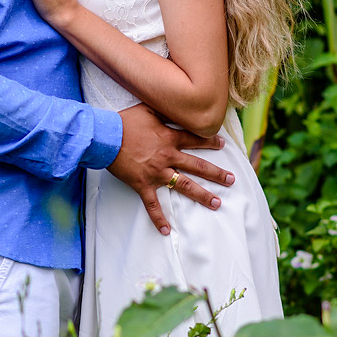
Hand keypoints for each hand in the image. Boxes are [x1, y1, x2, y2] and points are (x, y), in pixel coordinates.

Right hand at [109, 103, 233, 234]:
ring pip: (184, 186)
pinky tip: (166, 231)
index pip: (195, 140)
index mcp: (170, 139)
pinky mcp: (142, 185)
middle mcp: (168, 157)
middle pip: (198, 166)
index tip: (222, 145)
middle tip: (231, 180)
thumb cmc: (124, 122)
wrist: (105, 138)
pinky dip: (159, 219)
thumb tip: (176, 105)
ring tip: (217, 203)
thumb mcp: (147, 109)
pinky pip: (152, 205)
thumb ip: (164, 109)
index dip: (210, 141)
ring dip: (202, 195)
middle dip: (216, 173)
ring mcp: (157, 173)